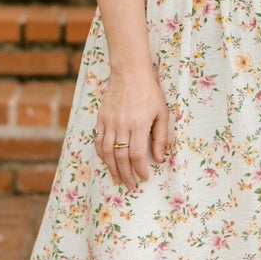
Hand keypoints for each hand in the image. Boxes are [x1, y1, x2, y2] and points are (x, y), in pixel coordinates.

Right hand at [94, 63, 169, 189]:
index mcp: (139, 124)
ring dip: (112, 168)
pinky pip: (98, 140)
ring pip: (107, 152)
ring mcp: (109, 122)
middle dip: (126, 174)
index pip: (136, 155)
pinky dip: (101, 154)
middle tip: (131, 186)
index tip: (144, 178)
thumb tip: (159, 159)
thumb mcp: (162, 113)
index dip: (140, 170)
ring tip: (118, 179)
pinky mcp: (101, 118)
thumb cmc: (150, 92)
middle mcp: (122, 125)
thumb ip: (161, 137)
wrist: (130, 73)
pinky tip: (107, 162)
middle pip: (121, 157)